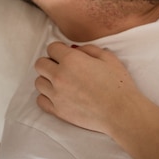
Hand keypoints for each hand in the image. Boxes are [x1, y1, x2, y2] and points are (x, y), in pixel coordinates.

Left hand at [35, 42, 158, 158]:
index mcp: (71, 60)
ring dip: (48, 79)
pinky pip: (40, 100)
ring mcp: (56, 95)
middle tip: (63, 66)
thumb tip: (74, 49)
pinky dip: (46, 96)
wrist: (120, 111)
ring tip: (62, 81)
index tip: (66, 53)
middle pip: (40, 64)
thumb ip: (88, 49)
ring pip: (38, 82)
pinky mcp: (57, 110)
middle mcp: (59, 76)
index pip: (51, 48)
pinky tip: (59, 94)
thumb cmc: (117, 83)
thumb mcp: (108, 58)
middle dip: (50, 62)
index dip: (60, 49)